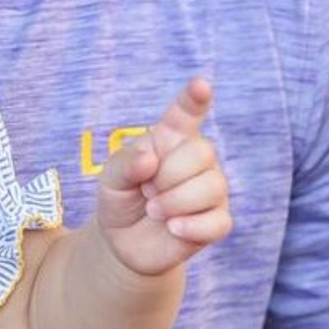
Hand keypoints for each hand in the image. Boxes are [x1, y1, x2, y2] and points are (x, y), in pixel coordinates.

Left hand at [93, 76, 232, 276]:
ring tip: (154, 211)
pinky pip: (218, 221)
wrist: (123, 243)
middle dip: (167, 176)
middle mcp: (197, 159)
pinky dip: (191, 226)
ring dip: (174, 203)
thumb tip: (150, 159)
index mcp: (170, 139)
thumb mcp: (110, 179)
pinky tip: (173, 228)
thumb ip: (125, 164)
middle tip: (147, 191)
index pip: (186, 113)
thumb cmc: (121, 199)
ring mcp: (212, 190)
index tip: (201, 85)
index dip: (194, 99)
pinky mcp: (217, 221)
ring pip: (212, 186)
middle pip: (202, 152)